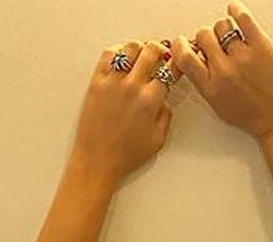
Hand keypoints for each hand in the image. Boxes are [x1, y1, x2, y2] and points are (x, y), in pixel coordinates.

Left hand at [71, 39, 176, 181]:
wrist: (96, 162)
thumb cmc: (124, 156)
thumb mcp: (157, 140)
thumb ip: (165, 116)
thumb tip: (165, 99)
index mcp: (150, 100)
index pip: (169, 69)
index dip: (176, 64)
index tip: (175, 64)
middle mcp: (132, 87)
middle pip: (152, 50)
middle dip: (160, 51)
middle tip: (160, 55)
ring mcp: (113, 82)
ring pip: (131, 48)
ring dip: (140, 49)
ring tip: (141, 56)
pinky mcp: (97, 82)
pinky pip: (109, 55)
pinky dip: (118, 51)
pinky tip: (122, 58)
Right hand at [168, 5, 272, 139]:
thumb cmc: (252, 116)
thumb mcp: (219, 106)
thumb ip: (206, 83)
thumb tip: (198, 61)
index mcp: (210, 87)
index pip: (185, 57)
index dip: (180, 45)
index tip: (182, 42)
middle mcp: (224, 71)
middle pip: (204, 35)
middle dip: (206, 37)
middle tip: (213, 42)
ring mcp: (242, 56)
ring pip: (222, 25)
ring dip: (224, 28)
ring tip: (230, 36)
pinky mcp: (261, 46)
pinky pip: (243, 18)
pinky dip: (237, 10)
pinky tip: (235, 11)